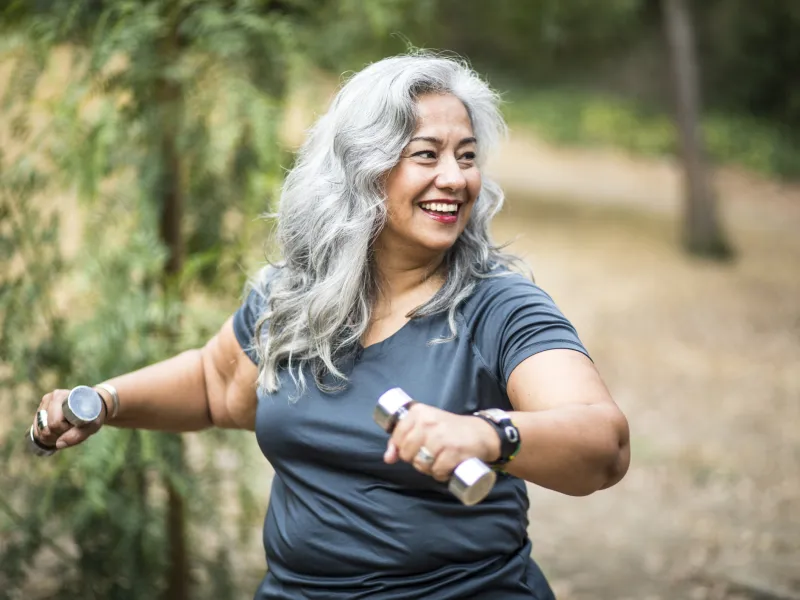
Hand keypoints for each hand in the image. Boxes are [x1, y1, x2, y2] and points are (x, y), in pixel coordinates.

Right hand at [33, 388, 105, 450]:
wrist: (93, 405)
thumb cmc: (93, 415)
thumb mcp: (91, 426)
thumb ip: (77, 435)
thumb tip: (58, 444)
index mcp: (65, 397)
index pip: (55, 423)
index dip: (63, 430)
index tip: (74, 427)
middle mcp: (52, 397)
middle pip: (46, 427)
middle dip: (57, 434)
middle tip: (70, 429)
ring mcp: (44, 403)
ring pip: (40, 430)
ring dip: (51, 436)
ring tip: (65, 430)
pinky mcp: (40, 410)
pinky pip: (36, 430)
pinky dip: (44, 435)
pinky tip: (56, 432)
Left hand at [384, 403, 499, 481]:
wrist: (480, 433)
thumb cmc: (449, 429)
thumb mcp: (425, 426)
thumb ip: (403, 438)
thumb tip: (388, 458)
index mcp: (419, 412)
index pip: (397, 436)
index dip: (401, 447)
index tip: (414, 447)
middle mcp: (428, 422)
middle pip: (406, 453)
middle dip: (414, 459)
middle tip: (428, 455)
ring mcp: (440, 437)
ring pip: (420, 464)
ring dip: (428, 469)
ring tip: (437, 461)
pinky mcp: (453, 451)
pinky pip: (437, 471)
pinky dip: (441, 474)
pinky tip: (447, 468)